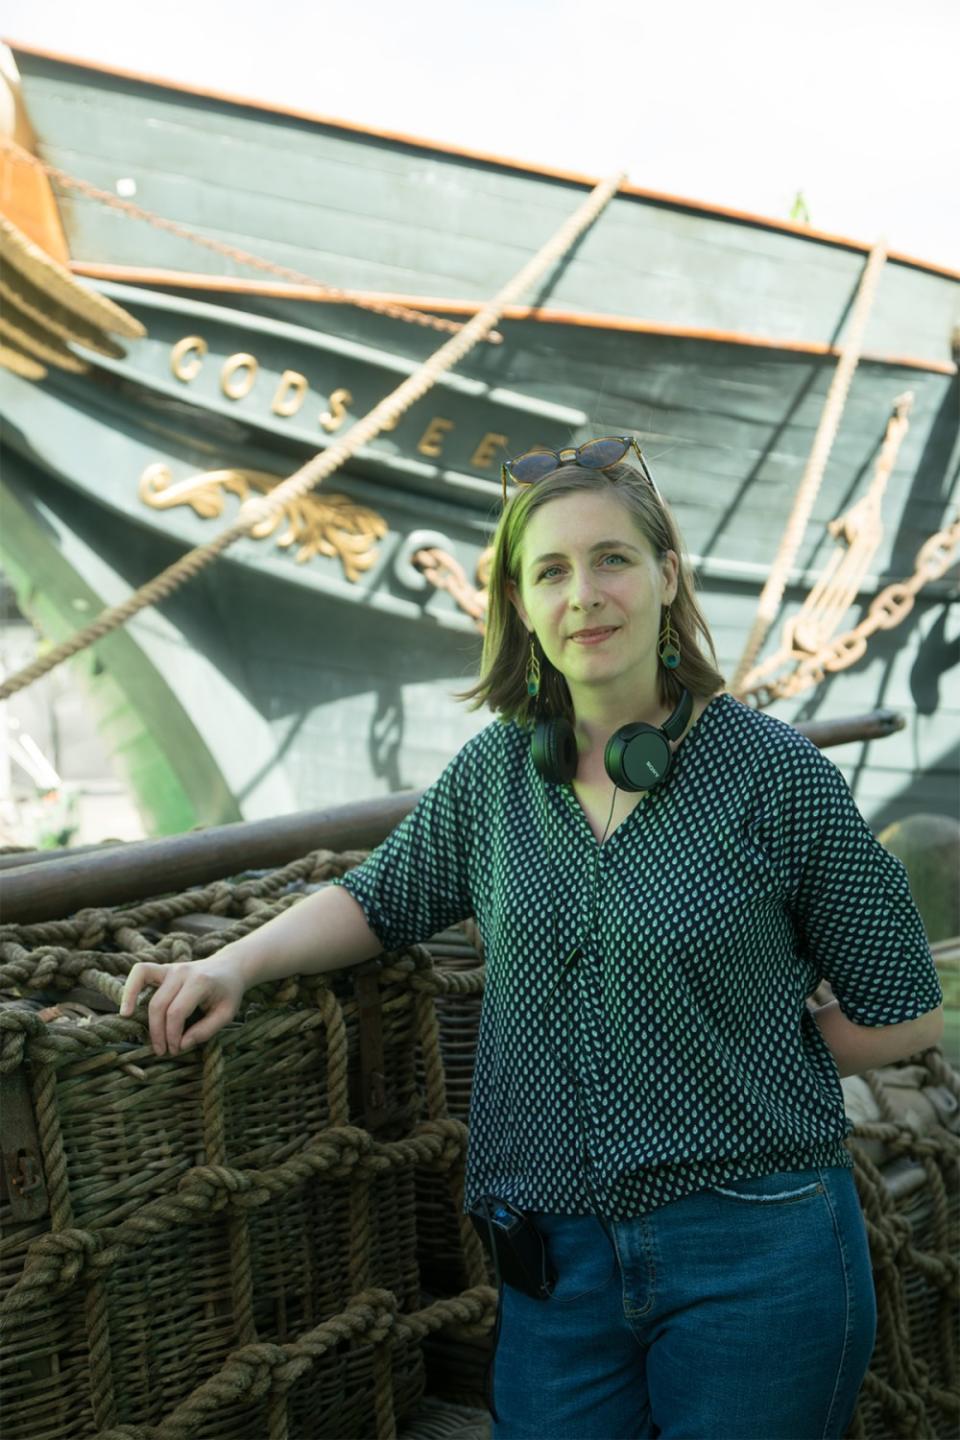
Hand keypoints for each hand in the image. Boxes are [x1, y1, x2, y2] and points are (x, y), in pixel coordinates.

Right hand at [119, 955, 244, 1055]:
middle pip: (159, 1005)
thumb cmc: (228, 993)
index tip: (176, 1050)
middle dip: (158, 1032)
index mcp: (200, 982)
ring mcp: (171, 967)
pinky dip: (129, 988)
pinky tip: (126, 1008)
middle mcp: (182, 972)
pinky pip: (140, 972)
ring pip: (145, 989)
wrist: (229, 967)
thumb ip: (205, 1031)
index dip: (172, 1035)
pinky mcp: (163, 968)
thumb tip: (181, 1045)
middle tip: (163, 1051)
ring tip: (139, 1034)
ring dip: (140, 1014)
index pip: (177, 1012)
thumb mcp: (226, 1014)